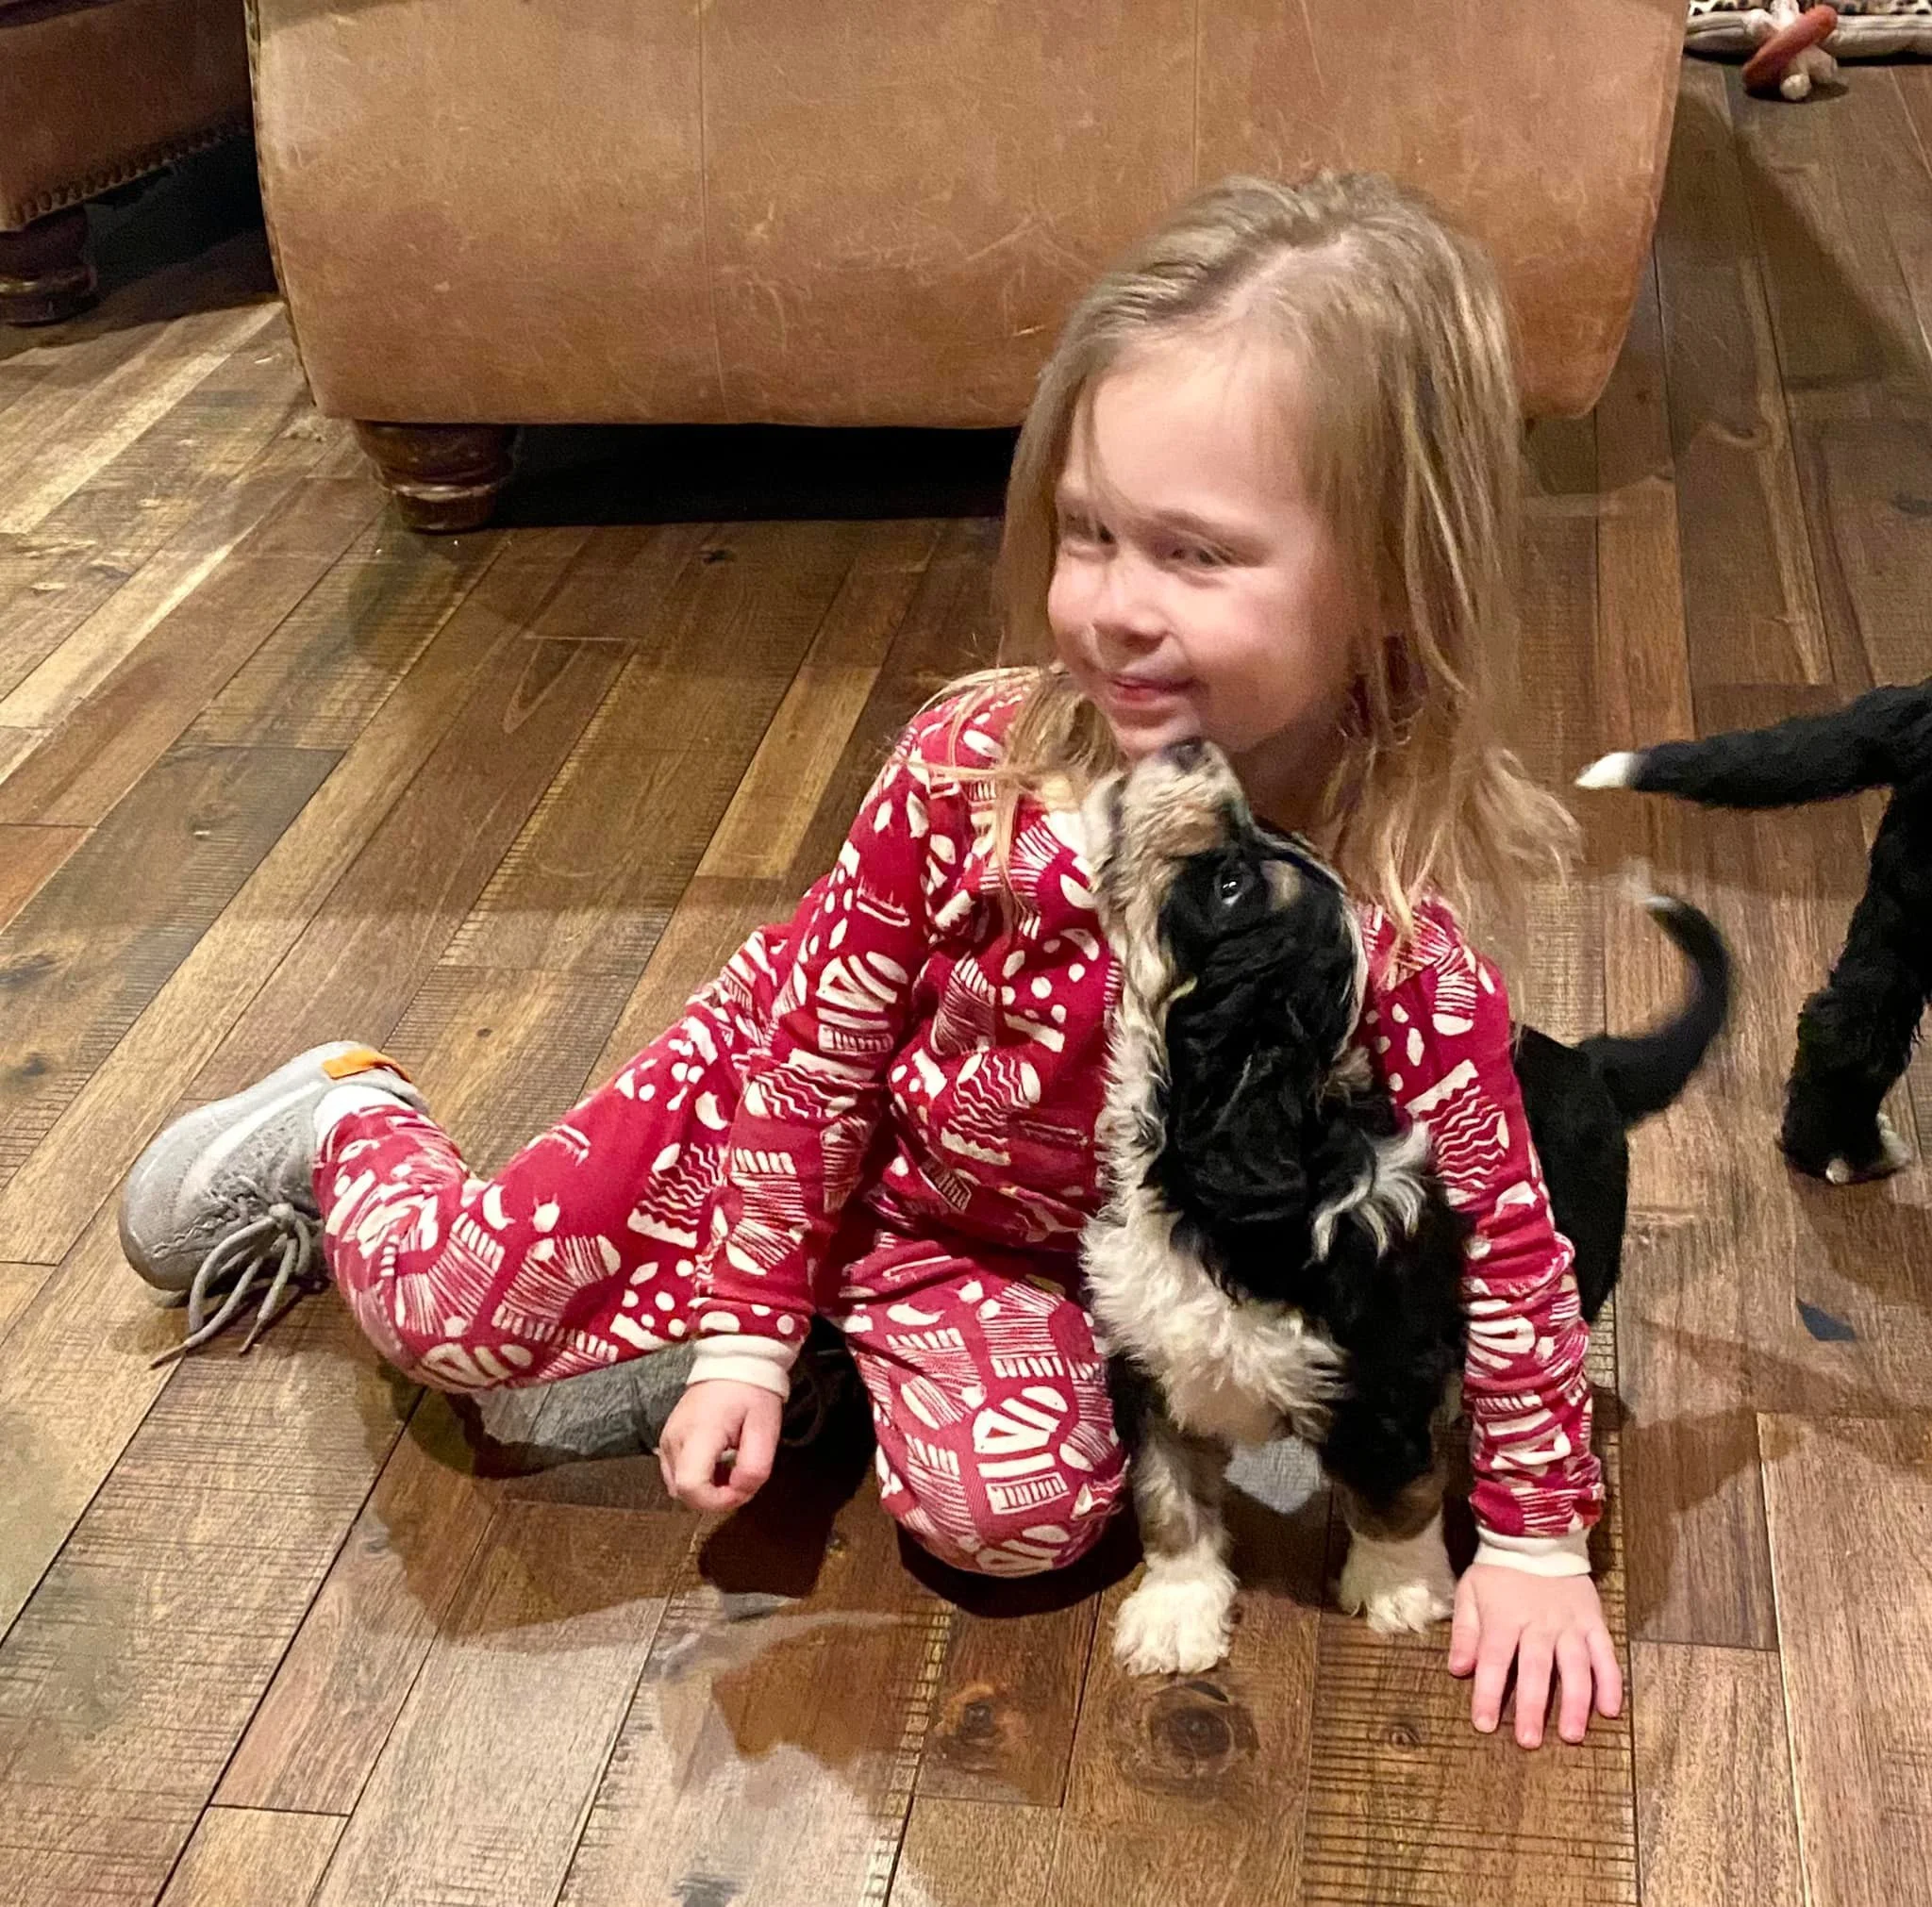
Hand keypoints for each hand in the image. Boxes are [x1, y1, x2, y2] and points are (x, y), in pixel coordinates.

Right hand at [658, 1378, 783, 1512]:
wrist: (734, 1361)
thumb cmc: (751, 1391)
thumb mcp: (766, 1428)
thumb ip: (755, 1467)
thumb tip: (739, 1493)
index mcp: (698, 1433)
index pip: (691, 1487)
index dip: (717, 1501)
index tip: (741, 1490)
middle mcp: (674, 1439)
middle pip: (684, 1493)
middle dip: (716, 1498)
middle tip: (741, 1479)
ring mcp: (667, 1440)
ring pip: (680, 1487)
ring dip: (707, 1490)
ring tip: (732, 1468)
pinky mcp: (668, 1440)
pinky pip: (678, 1475)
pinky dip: (699, 1479)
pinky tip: (719, 1463)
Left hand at [1448, 1563, 1622, 1746]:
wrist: (1537, 1536)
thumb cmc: (1498, 1571)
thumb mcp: (1469, 1593)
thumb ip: (1465, 1632)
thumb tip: (1458, 1670)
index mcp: (1504, 1618)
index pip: (1493, 1660)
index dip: (1487, 1693)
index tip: (1483, 1724)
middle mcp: (1539, 1624)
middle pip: (1535, 1669)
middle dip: (1532, 1707)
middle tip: (1529, 1741)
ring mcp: (1570, 1624)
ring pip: (1575, 1667)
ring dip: (1575, 1703)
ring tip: (1573, 1735)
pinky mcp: (1594, 1622)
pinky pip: (1605, 1655)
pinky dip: (1610, 1682)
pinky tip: (1610, 1709)